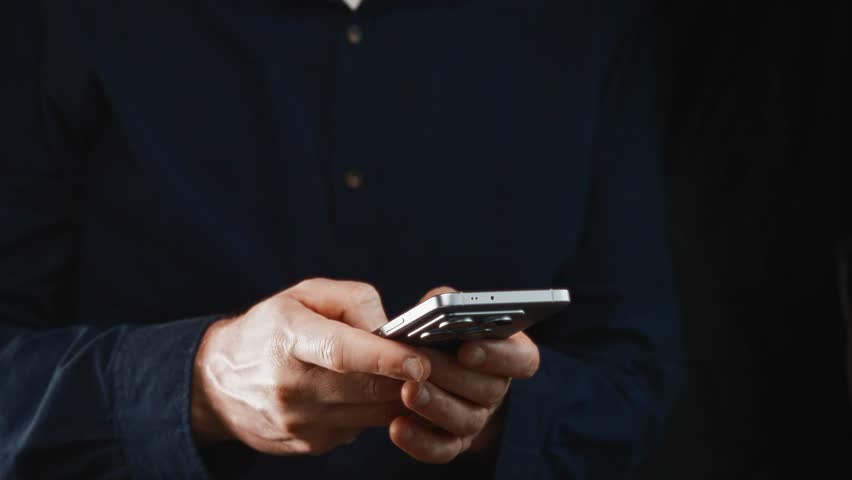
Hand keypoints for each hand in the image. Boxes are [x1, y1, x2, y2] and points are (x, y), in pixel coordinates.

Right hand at [191, 278, 430, 455]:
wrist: (217, 382)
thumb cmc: (269, 329)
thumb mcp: (304, 295)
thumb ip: (354, 301)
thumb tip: (391, 328)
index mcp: (289, 338)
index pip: (340, 352)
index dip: (384, 357)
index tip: (419, 360)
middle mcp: (292, 385)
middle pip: (366, 388)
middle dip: (406, 378)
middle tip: (430, 362)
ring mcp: (301, 422)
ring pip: (372, 414)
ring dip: (397, 396)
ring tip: (404, 375)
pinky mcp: (310, 445)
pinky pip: (360, 429)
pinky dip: (373, 411)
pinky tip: (364, 393)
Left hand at [388, 287, 540, 462]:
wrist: (402, 368)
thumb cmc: (428, 330)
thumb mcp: (436, 307)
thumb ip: (442, 300)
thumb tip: (440, 303)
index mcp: (503, 352)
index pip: (524, 358)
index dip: (500, 355)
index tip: (467, 348)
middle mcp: (495, 388)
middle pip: (490, 389)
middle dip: (453, 375)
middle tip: (422, 364)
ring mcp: (475, 418)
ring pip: (467, 420)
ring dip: (436, 405)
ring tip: (408, 391)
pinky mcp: (450, 443)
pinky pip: (441, 450)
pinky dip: (420, 441)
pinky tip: (397, 426)